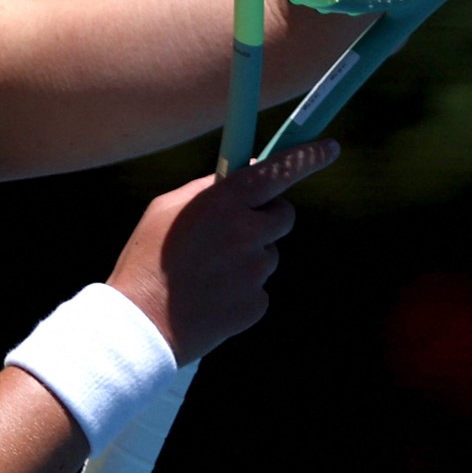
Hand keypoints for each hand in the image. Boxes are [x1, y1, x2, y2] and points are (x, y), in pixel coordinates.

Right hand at [106, 140, 336, 366]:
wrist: (141, 325)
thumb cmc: (147, 260)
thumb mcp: (166, 209)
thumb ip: (208, 189)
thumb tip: (241, 176)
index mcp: (223, 202)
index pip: (278, 170)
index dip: (307, 156)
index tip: (330, 147)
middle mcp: (247, 233)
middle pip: (282, 215)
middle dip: (266, 217)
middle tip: (236, 228)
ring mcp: (255, 271)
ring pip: (268, 253)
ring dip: (248, 256)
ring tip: (207, 272)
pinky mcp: (256, 303)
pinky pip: (258, 287)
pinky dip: (241, 289)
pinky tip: (210, 295)